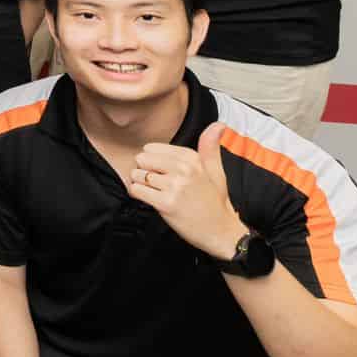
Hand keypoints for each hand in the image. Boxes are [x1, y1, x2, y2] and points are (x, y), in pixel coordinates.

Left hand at [127, 121, 247, 260]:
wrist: (220, 231)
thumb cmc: (214, 201)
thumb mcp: (215, 171)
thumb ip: (210, 147)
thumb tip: (219, 124)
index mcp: (192, 158)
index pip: (152, 148)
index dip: (153, 162)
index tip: (164, 173)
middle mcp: (184, 169)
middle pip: (142, 159)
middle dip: (144, 171)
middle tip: (158, 184)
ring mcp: (175, 186)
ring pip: (137, 175)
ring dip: (141, 184)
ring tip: (157, 193)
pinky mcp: (166, 203)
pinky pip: (136, 190)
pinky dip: (137, 195)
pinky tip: (151, 200)